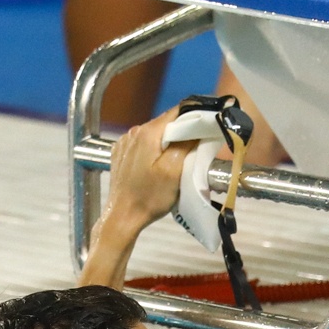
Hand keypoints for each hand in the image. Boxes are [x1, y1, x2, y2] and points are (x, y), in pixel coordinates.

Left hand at [103, 113, 189, 232]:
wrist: (123, 216)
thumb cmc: (149, 196)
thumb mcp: (174, 171)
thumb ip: (185, 144)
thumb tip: (196, 125)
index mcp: (148, 132)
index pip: (177, 112)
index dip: (194, 117)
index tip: (207, 127)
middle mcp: (134, 132)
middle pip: (166, 123)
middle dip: (182, 132)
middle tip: (195, 148)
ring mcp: (125, 142)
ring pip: (155, 134)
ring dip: (168, 142)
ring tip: (176, 160)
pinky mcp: (121, 153)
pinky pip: (143, 144)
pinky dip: (154, 149)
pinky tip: (156, 165)